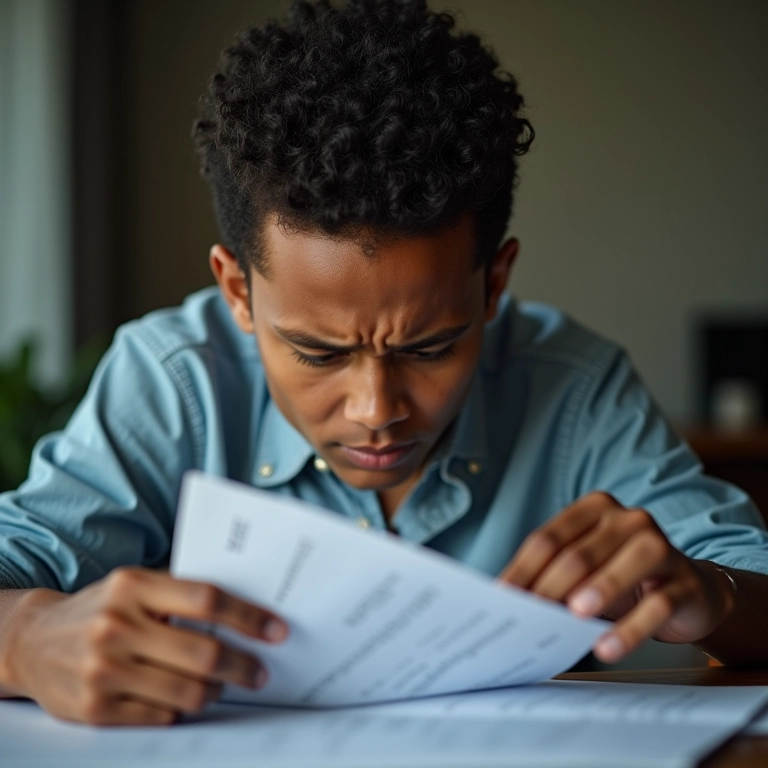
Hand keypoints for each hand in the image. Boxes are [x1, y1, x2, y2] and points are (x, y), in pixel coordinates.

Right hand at [0, 567, 287, 724]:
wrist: (32, 641)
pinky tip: (186, 698)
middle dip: (243, 666)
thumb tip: (245, 613)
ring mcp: (103, 671)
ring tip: (222, 685)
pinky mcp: (95, 710)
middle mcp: (116, 627)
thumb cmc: (101, 607)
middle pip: (203, 654)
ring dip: (216, 691)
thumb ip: (179, 596)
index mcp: (133, 587)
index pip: (207, 599)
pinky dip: (182, 710)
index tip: (276, 630)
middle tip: (260, 671)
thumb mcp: (133, 586)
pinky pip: (161, 717)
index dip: (248, 616)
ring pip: (188, 693)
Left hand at [499, 492, 735, 662]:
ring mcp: (662, 546)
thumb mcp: (586, 571)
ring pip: (625, 566)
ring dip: (597, 591)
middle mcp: (629, 519)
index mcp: (594, 508)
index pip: (547, 539)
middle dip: (551, 588)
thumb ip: (553, 576)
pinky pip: (657, 606)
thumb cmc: (623, 579)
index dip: (522, 570)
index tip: (502, 600)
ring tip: (573, 617)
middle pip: (579, 554)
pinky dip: (629, 629)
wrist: (690, 592)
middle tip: (530, 618)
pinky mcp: (686, 581)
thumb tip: (510, 600)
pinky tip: (607, 647)